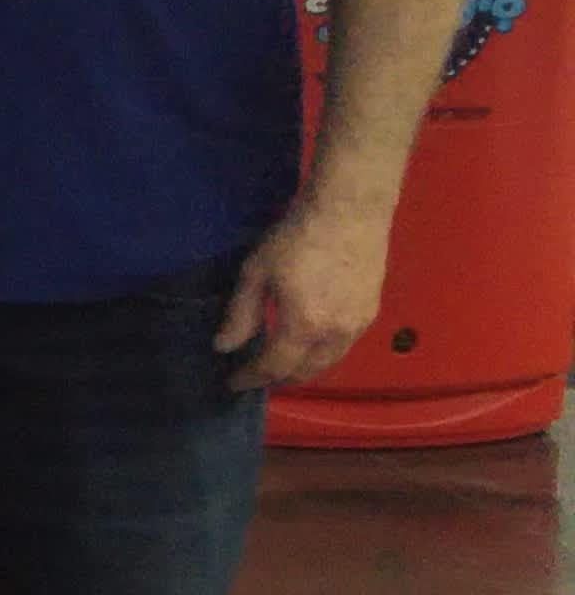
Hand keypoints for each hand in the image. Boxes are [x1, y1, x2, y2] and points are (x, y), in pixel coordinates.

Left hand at [218, 194, 392, 390]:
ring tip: (281, 368)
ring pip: (329, 362)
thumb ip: (241, 314)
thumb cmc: (297, 237)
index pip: (274, 368)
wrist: (350, 211)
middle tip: (256, 379)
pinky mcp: (371, 311)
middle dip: (279, 380)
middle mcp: (335, 334)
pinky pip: (344, 347)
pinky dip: (323, 355)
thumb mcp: (256, 272)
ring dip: (304, 370)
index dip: (251, 378)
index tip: (233, 383)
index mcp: (303, 326)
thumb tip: (224, 347)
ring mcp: (358, 324)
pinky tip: (309, 346)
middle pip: (306, 372)